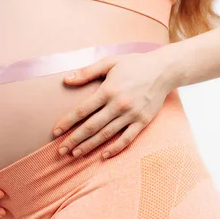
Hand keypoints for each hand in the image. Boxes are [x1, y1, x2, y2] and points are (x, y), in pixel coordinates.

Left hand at [52, 49, 176, 158]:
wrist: (164, 70)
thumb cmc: (133, 64)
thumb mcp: (109, 62)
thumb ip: (87, 72)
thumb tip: (66, 79)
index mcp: (108, 90)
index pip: (82, 110)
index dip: (67, 122)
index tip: (55, 132)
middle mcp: (119, 104)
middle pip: (92, 126)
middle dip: (74, 139)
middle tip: (61, 150)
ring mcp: (132, 115)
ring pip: (106, 134)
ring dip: (90, 146)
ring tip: (75, 154)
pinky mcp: (143, 121)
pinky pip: (127, 139)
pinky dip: (115, 148)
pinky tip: (103, 155)